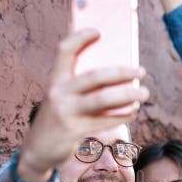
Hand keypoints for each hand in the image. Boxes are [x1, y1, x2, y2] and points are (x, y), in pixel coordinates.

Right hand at [17, 29, 148, 181]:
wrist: (37, 150)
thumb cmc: (58, 117)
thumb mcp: (61, 96)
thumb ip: (79, 81)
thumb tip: (112, 66)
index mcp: (55, 79)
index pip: (64, 50)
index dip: (79, 37)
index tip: (98, 31)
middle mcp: (58, 92)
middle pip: (94, 76)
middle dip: (121, 72)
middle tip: (141, 71)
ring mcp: (65, 112)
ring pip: (102, 99)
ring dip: (128, 95)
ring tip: (144, 92)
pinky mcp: (73, 131)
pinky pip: (104, 121)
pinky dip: (122, 115)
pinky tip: (133, 111)